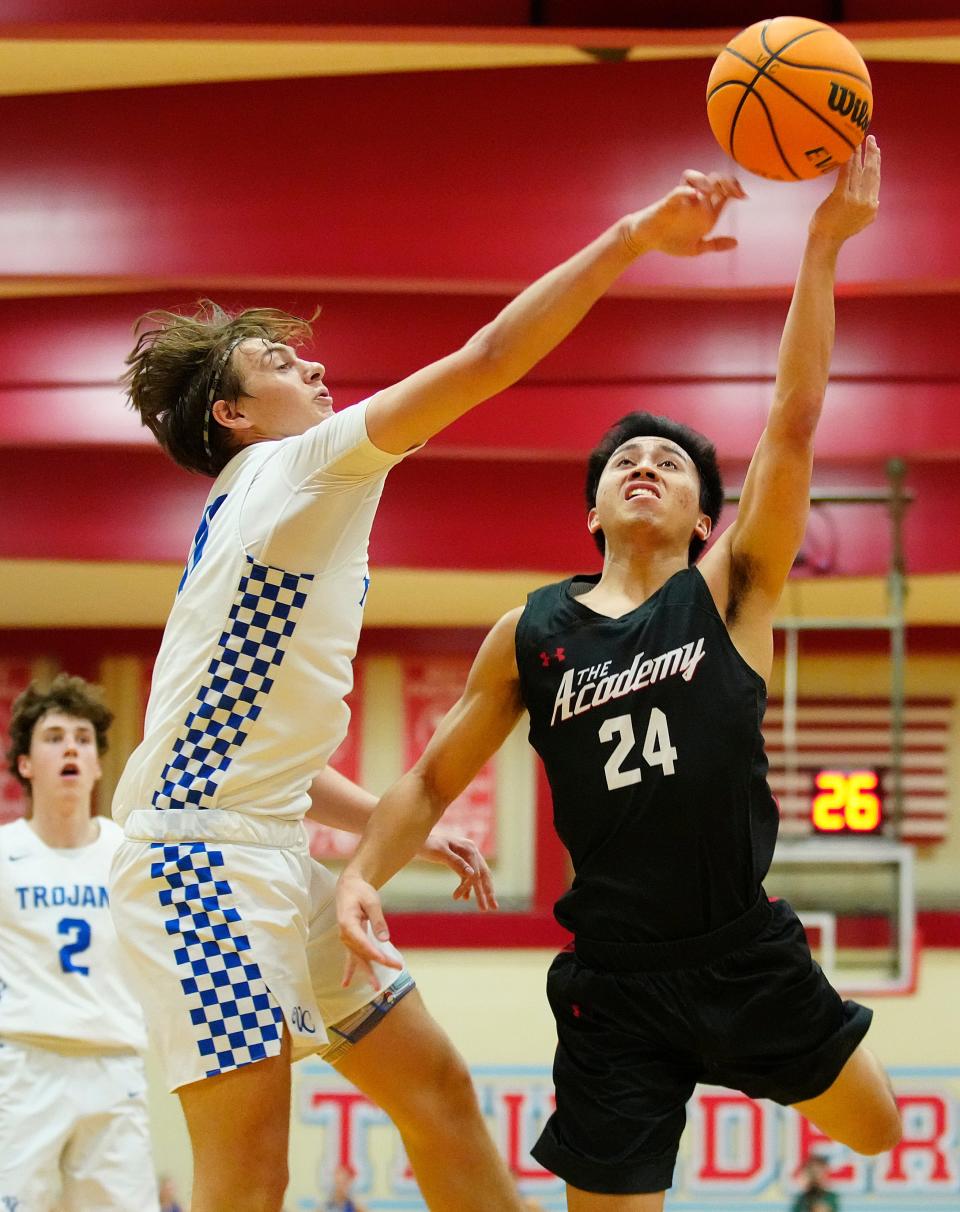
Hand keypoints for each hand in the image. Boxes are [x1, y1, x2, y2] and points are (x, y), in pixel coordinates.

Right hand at [336, 873, 402, 990]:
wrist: (348, 887)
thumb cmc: (359, 891)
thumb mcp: (371, 900)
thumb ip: (377, 919)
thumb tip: (384, 938)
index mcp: (347, 923)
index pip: (362, 942)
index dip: (374, 953)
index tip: (385, 960)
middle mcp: (345, 934)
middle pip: (363, 952)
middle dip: (380, 962)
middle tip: (396, 968)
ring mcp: (346, 939)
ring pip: (358, 958)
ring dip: (368, 972)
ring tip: (376, 987)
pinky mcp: (350, 940)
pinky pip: (351, 957)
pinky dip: (349, 970)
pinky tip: (345, 983)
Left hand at [417, 831, 498, 910]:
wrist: (417, 839)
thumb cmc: (428, 844)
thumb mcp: (440, 853)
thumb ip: (456, 862)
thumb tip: (471, 874)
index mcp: (469, 848)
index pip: (474, 871)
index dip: (468, 886)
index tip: (456, 898)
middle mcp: (471, 851)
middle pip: (483, 874)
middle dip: (488, 892)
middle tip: (494, 908)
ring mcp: (467, 857)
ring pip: (478, 877)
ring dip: (481, 893)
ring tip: (484, 909)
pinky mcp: (460, 861)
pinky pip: (468, 877)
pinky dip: (468, 887)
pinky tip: (467, 898)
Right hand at [623, 170, 745, 257]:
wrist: (645, 240)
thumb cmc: (669, 241)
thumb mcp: (696, 249)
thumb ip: (715, 245)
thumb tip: (736, 243)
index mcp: (706, 211)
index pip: (724, 191)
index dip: (735, 189)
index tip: (743, 195)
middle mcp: (696, 201)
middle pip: (714, 180)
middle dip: (726, 182)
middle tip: (734, 192)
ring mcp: (682, 199)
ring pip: (696, 177)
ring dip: (706, 182)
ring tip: (712, 193)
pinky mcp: (668, 202)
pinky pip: (679, 190)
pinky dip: (687, 190)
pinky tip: (695, 195)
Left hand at [808, 135, 879, 245]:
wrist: (826, 241)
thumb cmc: (838, 231)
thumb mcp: (860, 222)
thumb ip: (868, 210)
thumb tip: (876, 200)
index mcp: (872, 206)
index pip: (876, 179)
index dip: (877, 163)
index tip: (876, 150)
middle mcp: (867, 201)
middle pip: (871, 172)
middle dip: (872, 153)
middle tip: (871, 139)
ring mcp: (854, 199)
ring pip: (859, 171)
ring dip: (859, 153)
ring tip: (858, 140)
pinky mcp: (841, 197)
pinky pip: (846, 175)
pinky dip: (847, 161)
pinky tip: (847, 151)